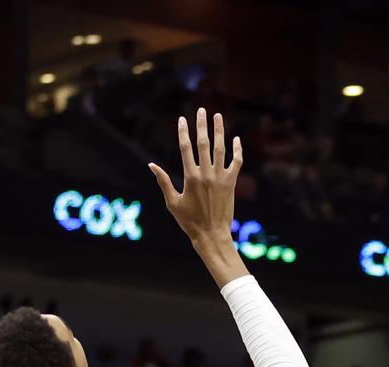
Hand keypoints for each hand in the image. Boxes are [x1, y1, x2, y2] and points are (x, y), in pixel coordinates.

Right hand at [149, 107, 242, 242]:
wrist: (212, 234)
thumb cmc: (189, 221)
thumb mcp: (172, 202)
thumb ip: (163, 181)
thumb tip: (151, 165)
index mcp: (190, 177)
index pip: (186, 148)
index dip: (183, 132)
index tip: (182, 119)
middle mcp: (206, 174)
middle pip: (203, 144)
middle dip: (201, 125)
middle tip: (201, 110)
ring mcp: (220, 178)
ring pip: (220, 149)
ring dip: (219, 131)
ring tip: (218, 116)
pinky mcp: (231, 183)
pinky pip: (236, 162)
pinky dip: (237, 150)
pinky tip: (236, 139)